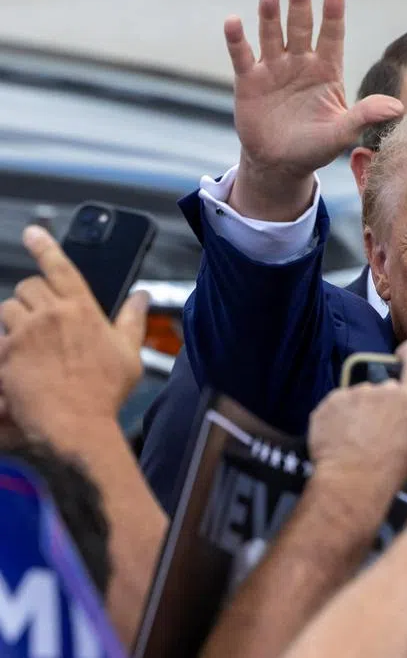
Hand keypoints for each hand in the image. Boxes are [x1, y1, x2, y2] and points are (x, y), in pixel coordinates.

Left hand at [0, 226, 147, 443]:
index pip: (60, 267)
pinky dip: (5, 346)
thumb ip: (132, 319)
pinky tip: (17, 361)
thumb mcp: (128, 354)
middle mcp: (50, 315)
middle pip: (28, 286)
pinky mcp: (4, 355)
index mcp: (82, 310)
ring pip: (7, 308)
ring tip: (27, 340)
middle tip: (41, 317)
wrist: (75, 425)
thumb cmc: (104, 392)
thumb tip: (142, 297)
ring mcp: (24, 334)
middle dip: (32, 297)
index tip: (33, 232)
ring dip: (15, 319)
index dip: (45, 246)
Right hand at [223, 0, 402, 217]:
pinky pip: (242, 56)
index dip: (333, 15)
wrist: (280, 163)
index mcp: (326, 71)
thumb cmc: (316, 147)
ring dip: (269, 15)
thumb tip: (398, 108)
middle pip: (301, 27)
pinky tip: (234, 22)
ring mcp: (274, 68)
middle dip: (300, 4)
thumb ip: (365, 116)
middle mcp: (300, 63)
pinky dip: (237, 39)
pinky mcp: (249, 80)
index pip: (332, 36)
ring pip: (272, 34)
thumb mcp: (342, 133)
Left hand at [308, 341, 406, 496]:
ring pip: (359, 397)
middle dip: (382, 403)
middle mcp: (386, 390)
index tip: (404, 351)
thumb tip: (399, 423)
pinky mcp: (331, 401)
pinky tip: (337, 439)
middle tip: (375, 429)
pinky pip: (337, 405)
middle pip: (386, 387)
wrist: (350, 484)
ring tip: (353, 439)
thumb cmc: (388, 474)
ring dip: (358, 411)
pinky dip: (337, 418)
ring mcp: (356, 393)